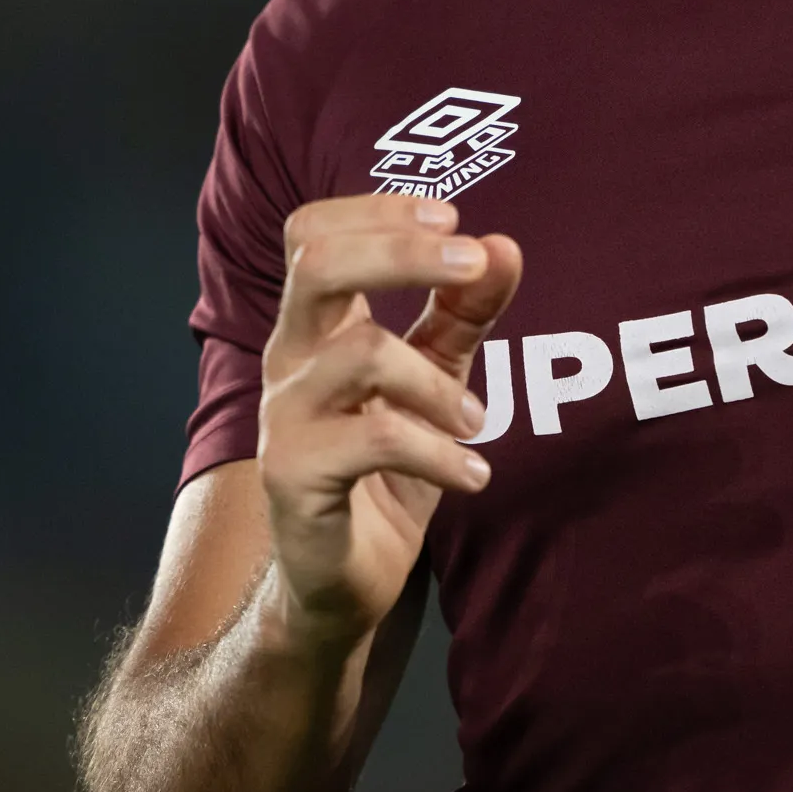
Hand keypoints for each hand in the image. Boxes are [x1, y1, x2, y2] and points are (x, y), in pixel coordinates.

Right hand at [256, 192, 523, 654]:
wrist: (338, 581)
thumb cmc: (382, 467)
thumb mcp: (434, 379)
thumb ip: (463, 314)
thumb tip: (506, 247)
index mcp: (314, 325)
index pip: (313, 231)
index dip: (379, 210)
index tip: (453, 220)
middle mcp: (288, 358)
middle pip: (318, 264)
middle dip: (403, 249)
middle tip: (473, 263)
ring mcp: (286, 416)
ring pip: (362, 353)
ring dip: (440, 383)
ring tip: (480, 422)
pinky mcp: (295, 476)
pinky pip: (376, 440)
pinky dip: (441, 453)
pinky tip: (472, 475)